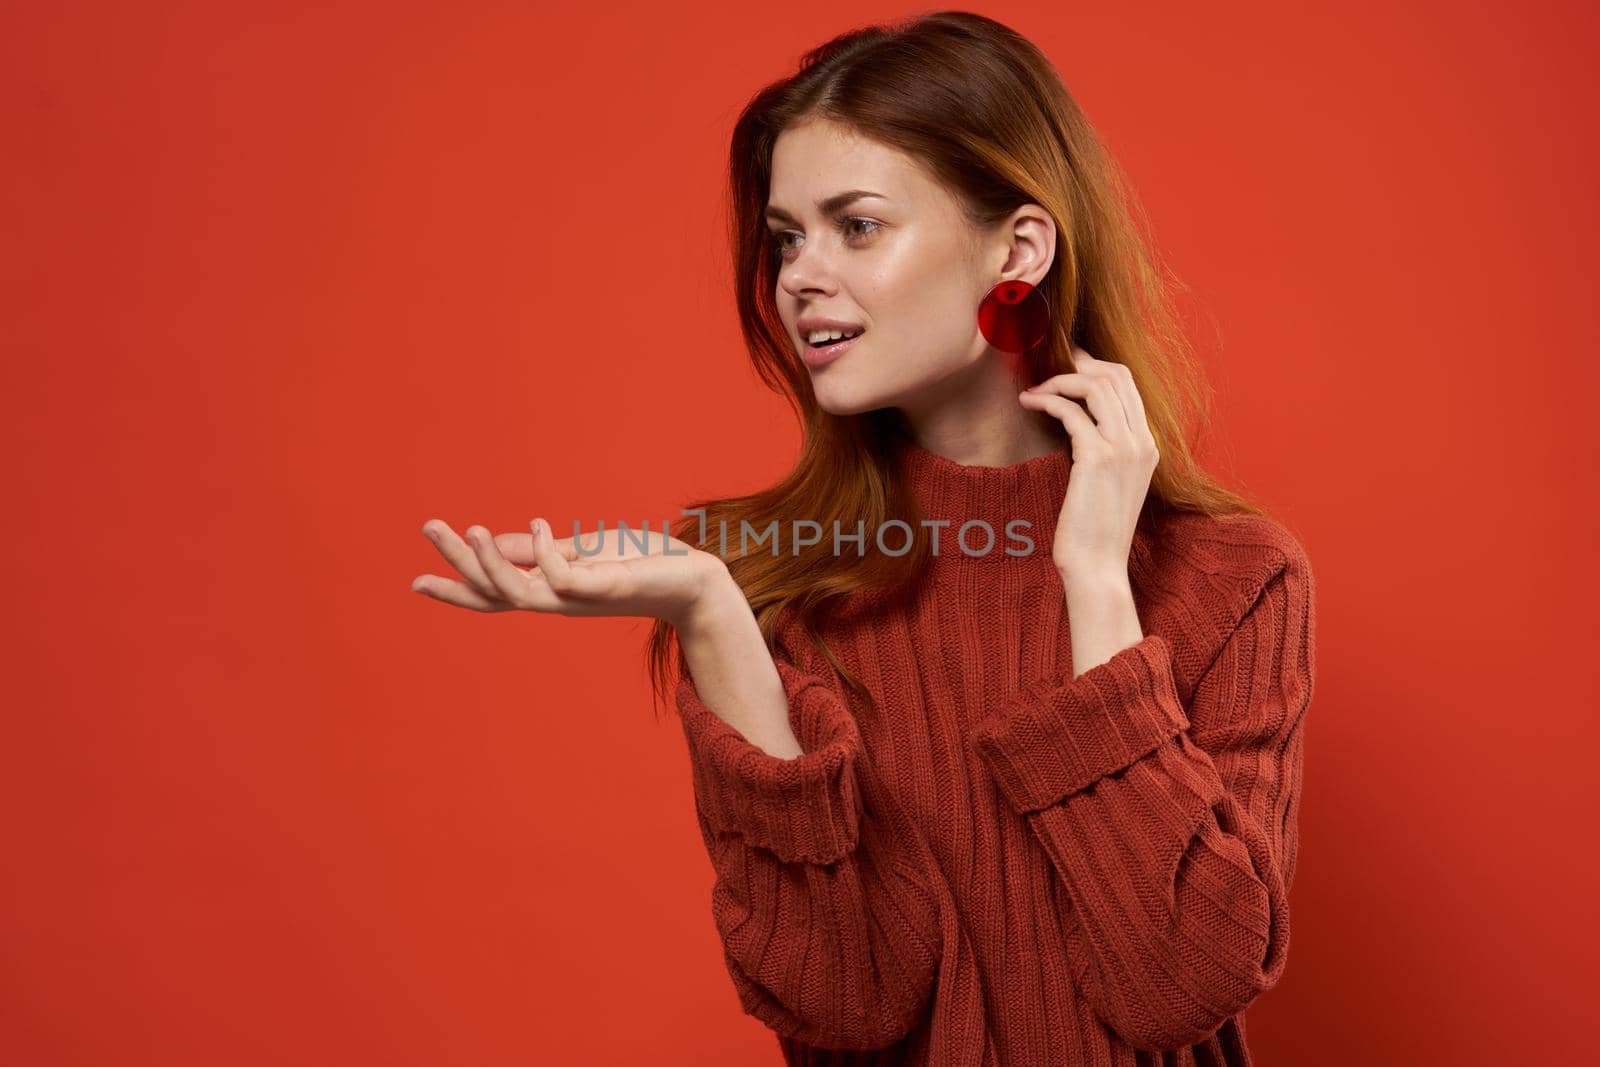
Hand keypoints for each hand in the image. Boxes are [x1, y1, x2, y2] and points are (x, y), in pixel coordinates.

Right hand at [411, 517, 729, 627]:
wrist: (693, 581)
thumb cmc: (639, 564)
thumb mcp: (581, 551)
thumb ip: (540, 552)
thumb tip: (494, 545)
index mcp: (551, 591)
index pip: (494, 594)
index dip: (456, 588)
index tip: (416, 579)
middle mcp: (559, 600)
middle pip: (496, 593)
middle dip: (459, 565)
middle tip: (429, 529)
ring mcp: (581, 597)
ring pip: (521, 591)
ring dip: (492, 562)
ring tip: (471, 530)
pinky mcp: (606, 587)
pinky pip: (564, 576)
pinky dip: (545, 552)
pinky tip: (541, 523)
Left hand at [1017, 346, 1159, 581]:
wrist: (1098, 568)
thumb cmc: (1095, 531)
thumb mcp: (1111, 485)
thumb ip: (1107, 453)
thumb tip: (1080, 425)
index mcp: (1149, 447)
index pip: (1130, 386)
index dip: (1097, 367)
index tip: (1069, 365)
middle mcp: (1142, 443)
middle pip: (1117, 376)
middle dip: (1079, 362)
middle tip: (1048, 365)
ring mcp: (1124, 449)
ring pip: (1096, 386)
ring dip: (1059, 380)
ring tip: (1034, 390)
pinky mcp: (1097, 458)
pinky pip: (1072, 410)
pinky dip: (1047, 399)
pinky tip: (1028, 403)